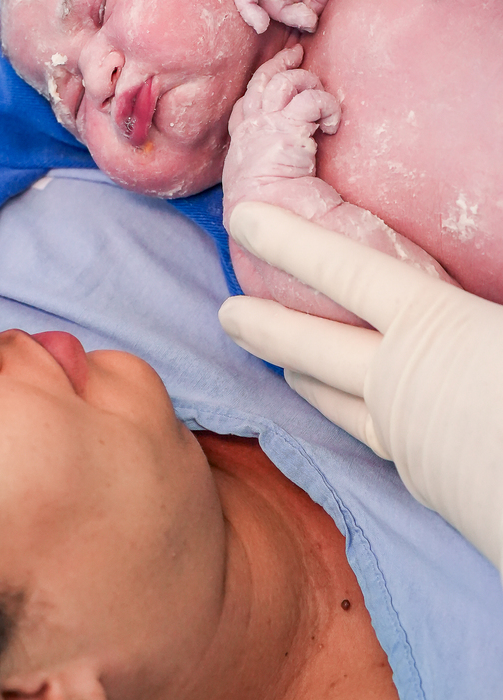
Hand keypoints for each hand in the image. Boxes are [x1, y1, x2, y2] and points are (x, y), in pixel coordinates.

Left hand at [218, 203, 502, 574]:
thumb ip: (487, 290)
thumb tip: (459, 295)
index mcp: (432, 328)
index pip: (345, 272)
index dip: (291, 241)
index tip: (243, 219)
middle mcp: (400, 382)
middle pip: (312, 345)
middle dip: (265, 324)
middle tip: (223, 314)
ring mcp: (405, 436)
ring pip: (335, 401)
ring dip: (301, 378)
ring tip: (278, 366)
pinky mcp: (423, 481)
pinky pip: (372, 438)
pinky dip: (351, 418)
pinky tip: (362, 421)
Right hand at [223, 45, 341, 213]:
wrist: (265, 216)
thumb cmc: (267, 209)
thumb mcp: (259, 181)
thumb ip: (268, 162)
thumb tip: (290, 155)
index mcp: (242, 144)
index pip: (246, 105)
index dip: (261, 83)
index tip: (277, 71)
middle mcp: (250, 130)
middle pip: (261, 83)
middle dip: (280, 63)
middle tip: (298, 52)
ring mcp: (265, 126)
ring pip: (284, 83)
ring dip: (308, 83)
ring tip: (322, 102)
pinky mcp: (287, 128)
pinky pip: (310, 100)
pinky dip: (327, 106)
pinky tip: (332, 125)